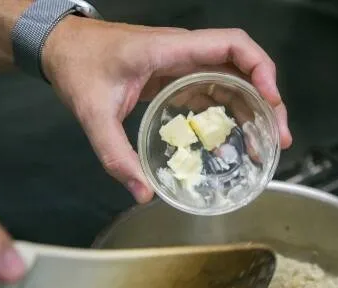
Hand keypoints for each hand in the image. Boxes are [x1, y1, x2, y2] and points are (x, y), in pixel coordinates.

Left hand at [42, 20, 292, 202]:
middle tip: (278, 140)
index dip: (260, 69)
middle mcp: (185, 53)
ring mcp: (182, 64)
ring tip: (263, 147)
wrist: (59, 46)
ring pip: (232, 81)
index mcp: (171, 50)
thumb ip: (115, 154)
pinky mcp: (175, 77)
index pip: (232, 45)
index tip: (271, 101)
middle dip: (268, 101)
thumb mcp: (93, 112)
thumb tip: (143, 193)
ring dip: (252, 111)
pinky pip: (212, 93)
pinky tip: (228, 145)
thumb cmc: (77, 67)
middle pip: (243, 68)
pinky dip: (227, 116)